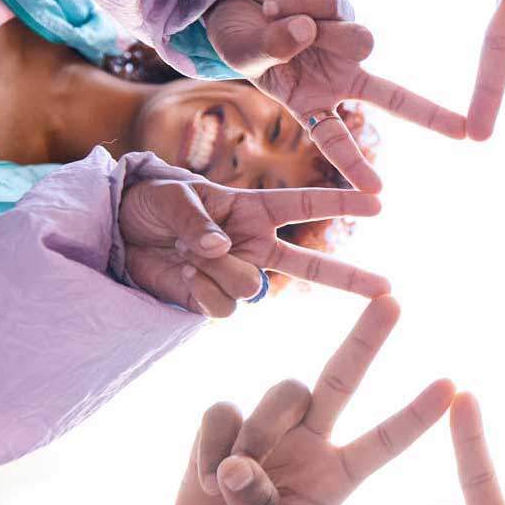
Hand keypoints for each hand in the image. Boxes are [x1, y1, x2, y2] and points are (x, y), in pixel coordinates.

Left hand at [119, 177, 388, 316]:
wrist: (116, 232)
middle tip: (387, 288)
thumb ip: (199, 220)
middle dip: (350, 278)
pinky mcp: (212, 298)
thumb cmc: (149, 202)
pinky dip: (199, 292)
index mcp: (252, 209)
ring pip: (251, 288)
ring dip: (216, 273)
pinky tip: (181, 275)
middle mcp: (253, 244)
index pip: (305, 205)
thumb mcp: (172, 197)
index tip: (378, 201)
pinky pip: (222, 308)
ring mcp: (235, 274)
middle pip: (310, 265)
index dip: (341, 202)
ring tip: (186, 255)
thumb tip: (221, 248)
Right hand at [162, 296, 454, 504]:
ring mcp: (270, 429)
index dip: (417, 416)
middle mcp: (312, 443)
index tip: (453, 387)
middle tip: (392, 300)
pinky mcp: (225, 425)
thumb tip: (240, 467)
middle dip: (367, 340)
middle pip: (343, 379)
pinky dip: (212, 446)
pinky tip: (205, 482)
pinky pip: (223, 411)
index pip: (385, 442)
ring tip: (228, 483)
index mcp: (338, 478)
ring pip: (282, 394)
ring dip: (259, 433)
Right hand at [205, 0, 465, 191]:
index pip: (336, 140)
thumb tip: (309, 30)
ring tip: (278, 20)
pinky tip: (278, 3)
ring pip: (360, 40)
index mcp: (313, 103)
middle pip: (392, 97)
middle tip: (464, 133)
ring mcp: (345, 40)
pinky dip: (298, 1)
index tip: (377, 192)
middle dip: (429, 114)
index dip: (355, 166)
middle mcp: (339, 76)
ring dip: (318, 29)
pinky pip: (332, 3)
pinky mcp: (343, 5)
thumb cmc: (240, 37)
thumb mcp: (246, 53)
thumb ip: (274, 48)